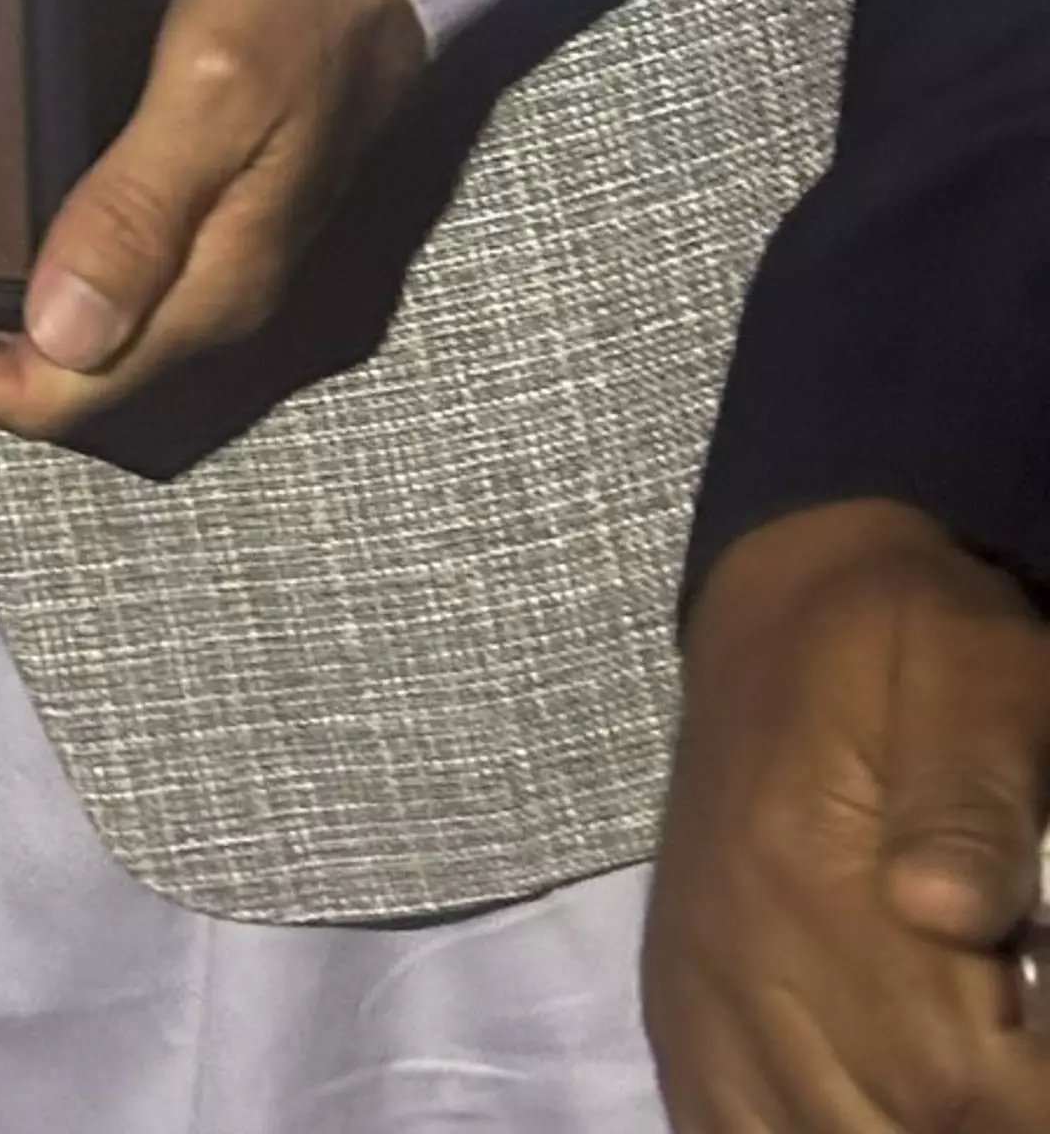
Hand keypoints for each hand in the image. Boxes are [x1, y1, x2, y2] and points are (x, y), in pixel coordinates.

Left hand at [0, 0, 423, 433]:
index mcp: (206, 291)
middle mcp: (193, 295)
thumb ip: (136, 212)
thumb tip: (52, 335)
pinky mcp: (175, 203)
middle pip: (19, 369)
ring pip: (29, 325)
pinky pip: (53, 268)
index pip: (42, 384)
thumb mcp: (213, 89)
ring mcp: (188, 253)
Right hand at [650, 498, 1049, 1131]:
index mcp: (811, 874)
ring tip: (958, 1079)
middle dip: (975, 1118)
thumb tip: (949, 909)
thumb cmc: (917, 647)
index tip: (1046, 1046)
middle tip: (1012, 1050)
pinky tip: (855, 1106)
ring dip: (891, 1129)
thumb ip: (971, 802)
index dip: (1031, 1102)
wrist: (788, 611)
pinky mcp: (679, 1014)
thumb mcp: (983, 685)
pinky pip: (720, 1133)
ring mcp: (698, 998)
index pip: (956, 1087)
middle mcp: (736, 958)